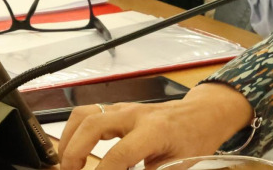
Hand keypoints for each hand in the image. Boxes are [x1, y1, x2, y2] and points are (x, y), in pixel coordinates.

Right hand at [58, 84, 251, 169]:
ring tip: (68, 164)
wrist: (204, 114)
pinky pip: (89, 113)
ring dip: (69, 138)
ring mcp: (126, 108)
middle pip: (93, 124)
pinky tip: (74, 149)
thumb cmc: (194, 140)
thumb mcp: (179, 165)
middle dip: (74, 152)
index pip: (120, 154)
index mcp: (155, 130)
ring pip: (86, 113)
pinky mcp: (120, 109)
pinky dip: (75, 131)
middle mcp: (137, 115)